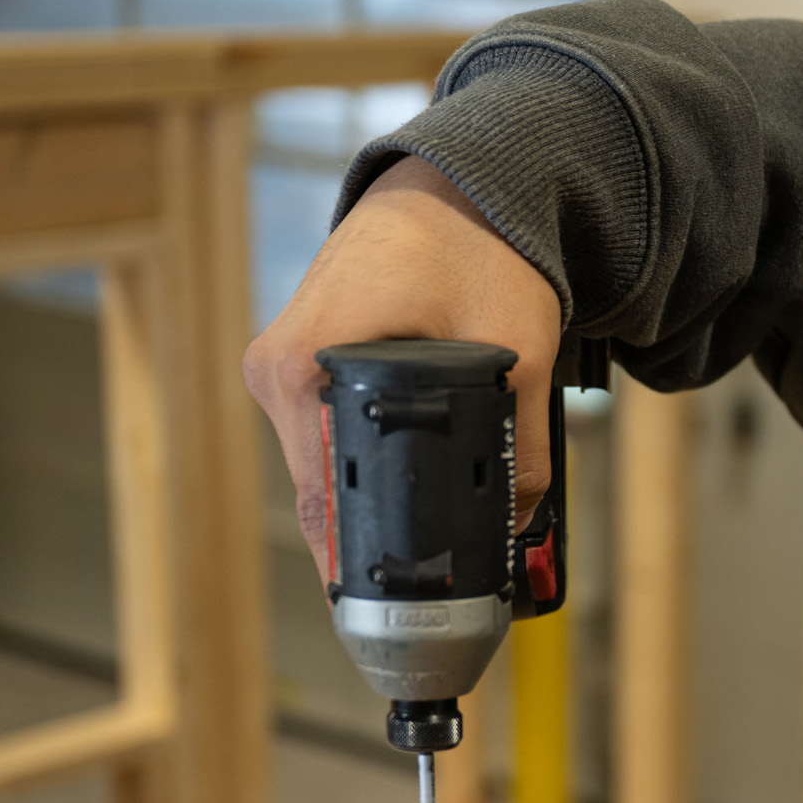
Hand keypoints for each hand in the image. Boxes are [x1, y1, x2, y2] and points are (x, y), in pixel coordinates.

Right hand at [241, 154, 562, 583]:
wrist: (450, 186)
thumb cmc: (478, 250)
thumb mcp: (518, 352)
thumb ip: (524, 450)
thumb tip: (519, 533)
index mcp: (307, 366)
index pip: (324, 498)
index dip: (366, 564)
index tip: (400, 617)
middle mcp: (278, 371)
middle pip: (321, 495)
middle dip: (372, 552)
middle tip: (429, 609)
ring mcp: (283, 368)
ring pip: (324, 473)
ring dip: (369, 512)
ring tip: (423, 569)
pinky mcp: (301, 366)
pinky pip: (328, 441)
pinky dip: (364, 472)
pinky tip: (401, 509)